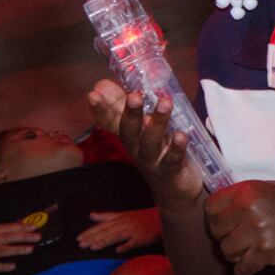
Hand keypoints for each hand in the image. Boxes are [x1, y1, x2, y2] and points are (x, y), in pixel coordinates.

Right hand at [0, 222, 40, 274]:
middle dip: (23, 236)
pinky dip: (2, 265)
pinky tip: (13, 266)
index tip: (34, 226)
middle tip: (38, 236)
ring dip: (17, 249)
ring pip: (1, 250)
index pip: (5, 228)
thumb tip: (10, 234)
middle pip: (6, 237)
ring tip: (30, 249)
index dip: (20, 226)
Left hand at [78, 208, 162, 252]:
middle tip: (81, 244)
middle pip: (107, 231)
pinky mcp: (144, 237)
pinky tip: (118, 250)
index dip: (90, 232)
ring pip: (117, 236)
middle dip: (93, 237)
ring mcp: (134, 230)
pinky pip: (134, 242)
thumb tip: (91, 215)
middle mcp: (125, 224)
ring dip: (105, 241)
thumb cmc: (141, 217)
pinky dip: (127, 245)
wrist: (162, 217)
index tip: (79, 238)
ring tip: (93, 247)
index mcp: (119, 219)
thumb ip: (106, 216)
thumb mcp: (123, 214)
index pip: (102, 226)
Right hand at [89, 80, 201, 207]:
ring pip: (151, 142)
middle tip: (134, 96)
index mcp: (129, 135)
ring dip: (157, 123)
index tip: (93, 94)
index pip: (109, 121)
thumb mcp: (140, 125)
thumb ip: (124, 104)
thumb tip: (103, 84)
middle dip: (130, 113)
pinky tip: (182, 135)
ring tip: (165, 104)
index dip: (101, 109)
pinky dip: (176, 148)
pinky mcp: (170, 171)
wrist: (173, 189)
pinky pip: (172, 159)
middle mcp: (136, 147)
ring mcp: (152, 161)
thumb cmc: (156, 151)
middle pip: (129, 131)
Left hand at [205, 180, 274, 274]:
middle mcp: (249, 208)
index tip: (228, 223)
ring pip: (226, 251)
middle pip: (216, 230)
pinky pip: (240, 268)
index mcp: (248, 189)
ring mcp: (256, 230)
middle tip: (242, 239)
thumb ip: (246, 198)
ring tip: (251, 250)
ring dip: (236, 255)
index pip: (211, 207)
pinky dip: (246, 270)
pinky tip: (256, 264)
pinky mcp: (265, 252)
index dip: (216, 217)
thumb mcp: (272, 190)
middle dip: (225, 237)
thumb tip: (222, 211)